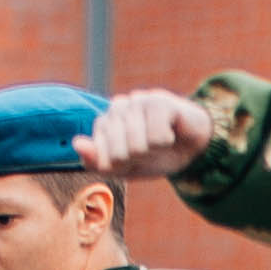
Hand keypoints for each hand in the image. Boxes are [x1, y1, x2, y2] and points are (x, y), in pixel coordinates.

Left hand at [82, 86, 215, 180]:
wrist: (195, 146)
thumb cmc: (157, 156)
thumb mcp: (126, 168)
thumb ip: (99, 161)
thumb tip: (76, 143)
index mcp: (105, 123)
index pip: (103, 160)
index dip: (124, 168)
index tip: (136, 159)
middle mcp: (117, 108)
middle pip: (119, 154)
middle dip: (139, 160)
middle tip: (151, 150)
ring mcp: (136, 101)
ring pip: (136, 146)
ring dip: (154, 151)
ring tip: (161, 141)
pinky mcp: (158, 101)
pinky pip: (156, 137)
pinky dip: (166, 142)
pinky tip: (170, 132)